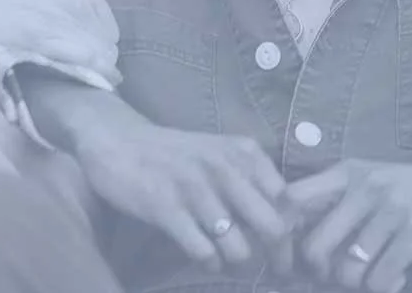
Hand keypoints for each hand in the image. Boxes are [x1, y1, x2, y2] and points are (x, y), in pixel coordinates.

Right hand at [80, 121, 292, 271]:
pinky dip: (209, 261)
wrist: (119, 140)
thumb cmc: (175, 153)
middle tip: (273, 270)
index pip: (288, 202)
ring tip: (231, 260)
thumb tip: (287, 218)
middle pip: (273, 228)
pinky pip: (203, 252)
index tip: (285, 246)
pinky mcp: (168, 210)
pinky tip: (206, 257)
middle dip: (277, 256)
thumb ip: (252, 178)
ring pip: (239, 247)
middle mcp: (226, 169)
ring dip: (238, 261)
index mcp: (245, 153)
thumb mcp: (221, 153)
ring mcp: (197, 190)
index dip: (292, 230)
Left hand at [284, 158, 411, 291]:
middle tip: (342, 275)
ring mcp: (391, 209)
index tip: (297, 254)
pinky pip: (379, 277)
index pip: (291, 199)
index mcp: (348, 172)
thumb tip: (300, 242)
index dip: (284, 234)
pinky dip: (383, 287)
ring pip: (348, 269)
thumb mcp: (377, 183)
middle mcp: (364, 187)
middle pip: (314, 246)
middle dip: (323, 272)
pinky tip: (397, 278)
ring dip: (359, 283)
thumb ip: (342, 203)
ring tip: (376, 275)